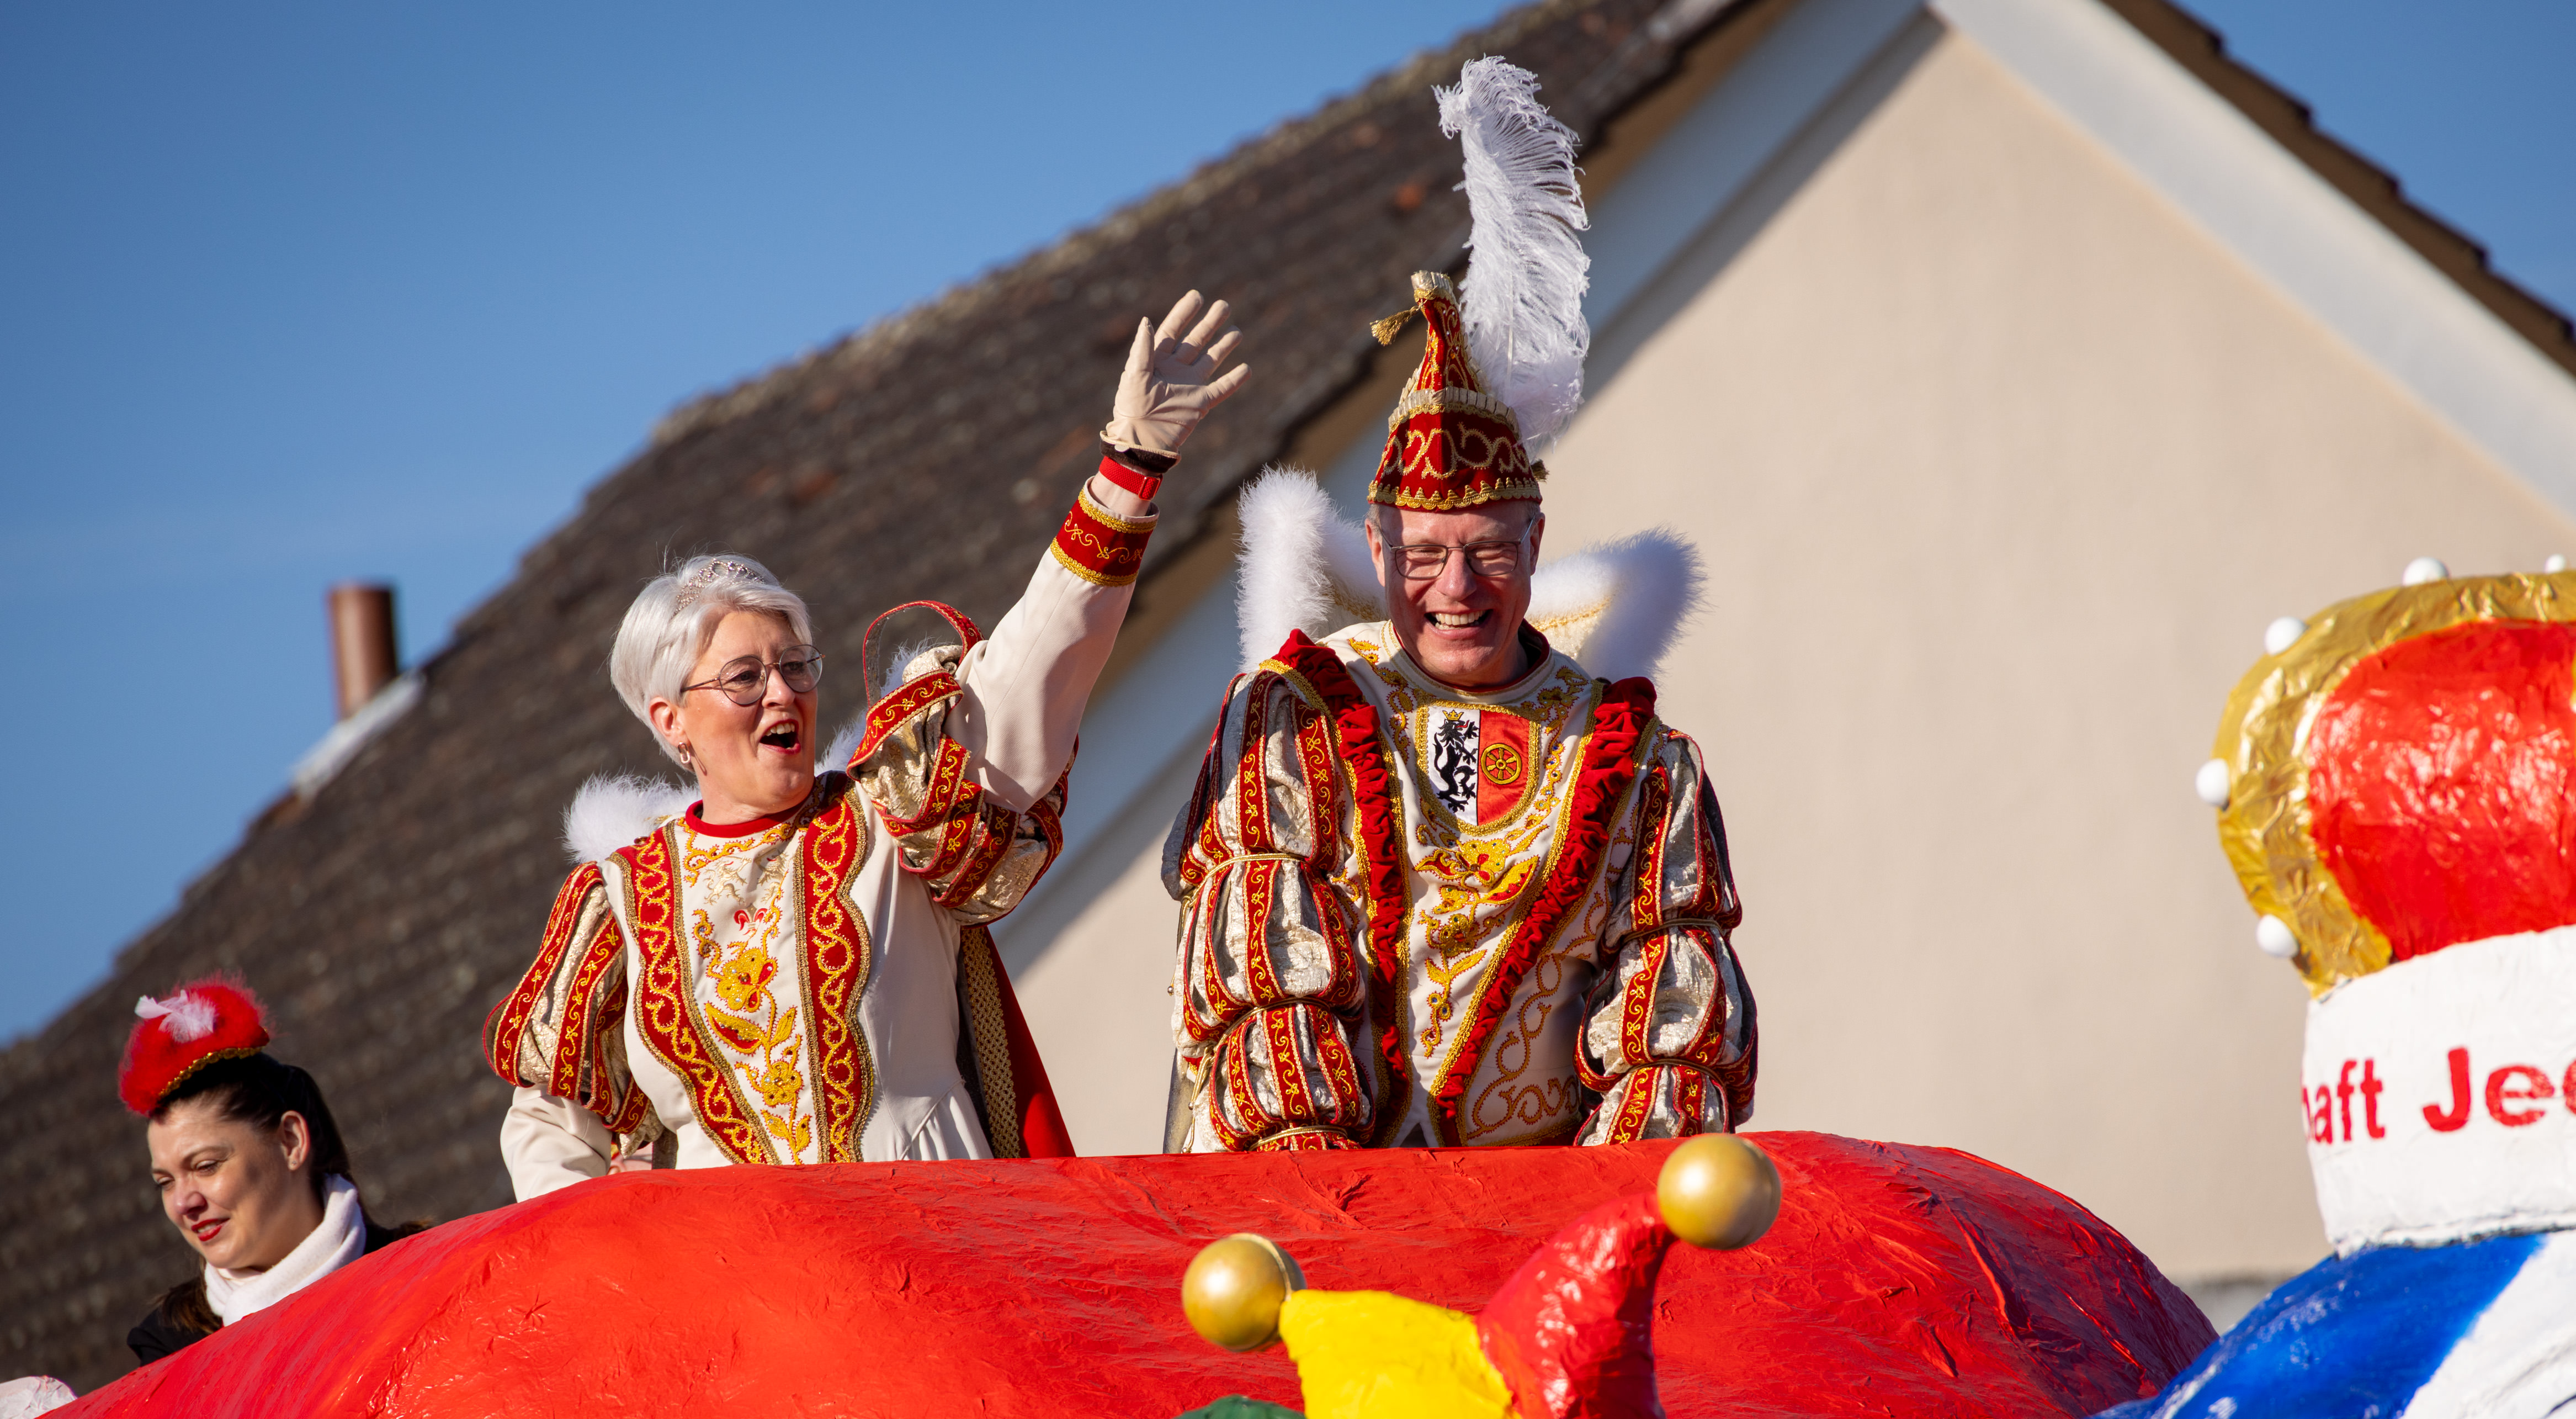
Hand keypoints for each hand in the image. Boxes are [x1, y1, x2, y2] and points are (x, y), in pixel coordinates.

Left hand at [1100, 290, 1249, 456]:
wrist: (1141, 440)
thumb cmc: (1131, 408)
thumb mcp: (1134, 375)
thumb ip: (1142, 349)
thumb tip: (1147, 321)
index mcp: (1156, 360)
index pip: (1173, 330)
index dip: (1184, 313)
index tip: (1197, 296)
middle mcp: (1174, 369)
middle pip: (1196, 340)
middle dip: (1209, 323)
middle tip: (1223, 305)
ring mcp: (1189, 385)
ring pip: (1211, 360)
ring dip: (1223, 346)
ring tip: (1237, 331)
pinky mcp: (1201, 403)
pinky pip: (1221, 389)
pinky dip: (1234, 379)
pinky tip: (1247, 368)